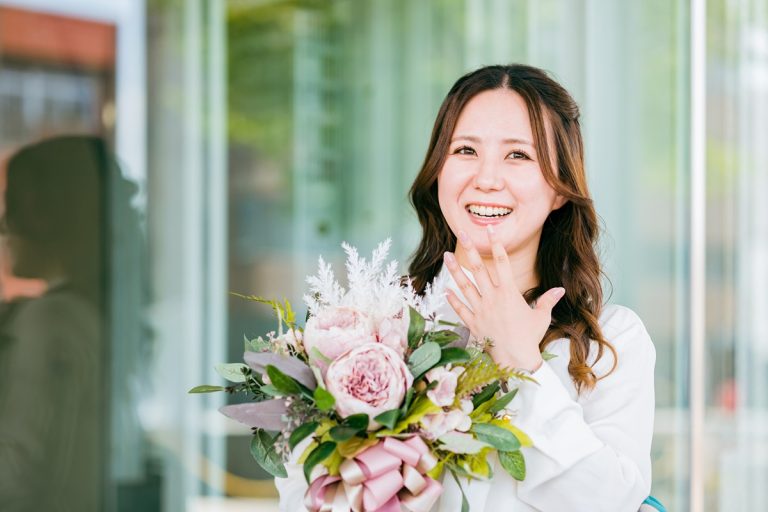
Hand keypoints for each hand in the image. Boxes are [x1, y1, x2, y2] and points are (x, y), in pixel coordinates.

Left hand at [442, 226, 565, 371]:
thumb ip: (548, 300)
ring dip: (455, 270)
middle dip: (470, 250)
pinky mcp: (473, 323)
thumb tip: (560, 289)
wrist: (516, 360)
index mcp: (509, 293)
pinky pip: (460, 309)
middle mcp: (492, 298)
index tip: (491, 230)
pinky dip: (453, 300)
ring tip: (446, 256)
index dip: (496, 245)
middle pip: (478, 269)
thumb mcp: (541, 317)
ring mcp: (480, 310)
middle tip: (462, 233)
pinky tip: (446, 290)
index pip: (502, 263)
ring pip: (465, 286)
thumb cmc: (530, 338)